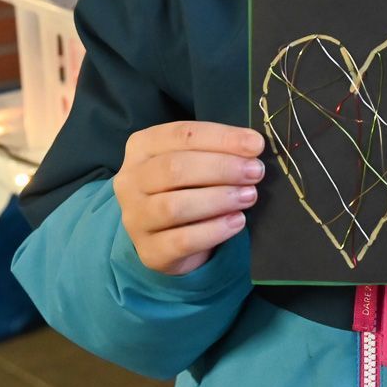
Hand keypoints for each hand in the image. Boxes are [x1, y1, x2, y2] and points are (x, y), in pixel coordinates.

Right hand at [113, 121, 265, 275]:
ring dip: (219, 199)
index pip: (181, 135)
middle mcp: (130, 180)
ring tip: (249, 196)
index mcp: (141, 147)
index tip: (256, 144)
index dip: (222, 138)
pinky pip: (182, 241)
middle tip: (255, 172)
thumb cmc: (186, 188)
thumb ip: (218, 150)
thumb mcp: (196, 161)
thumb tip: (252, 145)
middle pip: (175, 168)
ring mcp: (135, 218)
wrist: (168, 238)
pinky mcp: (149, 251)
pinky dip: (214, 230)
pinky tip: (237, 222)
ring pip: (175, 206)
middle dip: (222, 168)